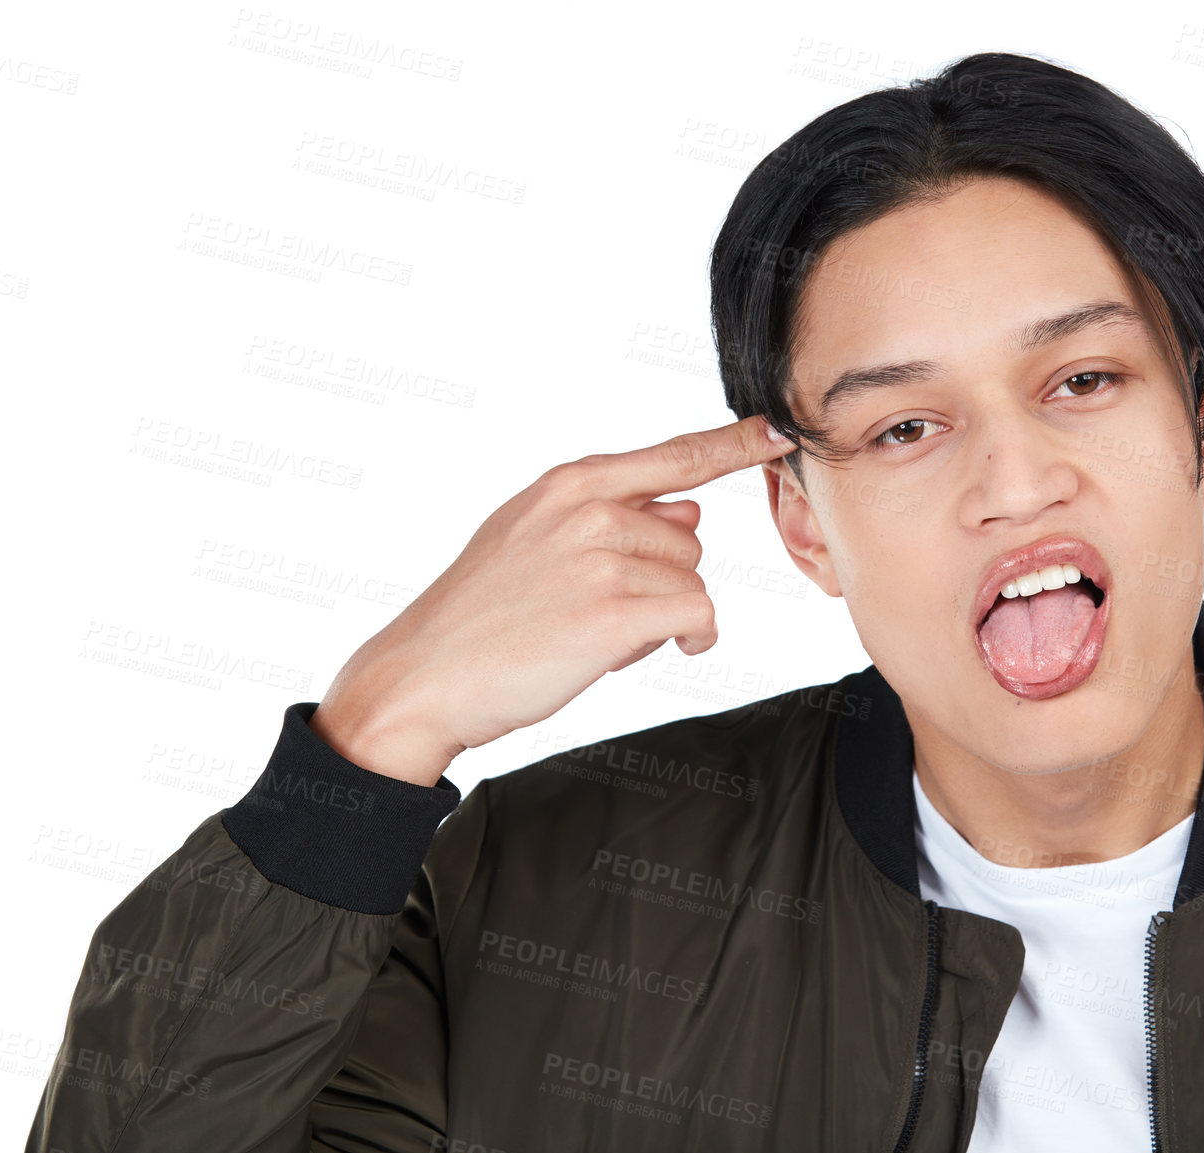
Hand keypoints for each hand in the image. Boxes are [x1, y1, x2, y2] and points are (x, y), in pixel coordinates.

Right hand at [308, 415, 797, 784]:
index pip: (673, 455)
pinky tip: (645, 651)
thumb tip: (690, 506)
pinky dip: (689, 637)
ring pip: (691, 581)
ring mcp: (602, 559)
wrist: (426, 673)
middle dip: (659, 579)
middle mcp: (590, 510)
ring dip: (661, 616)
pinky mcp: (614, 613)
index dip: (732, 444)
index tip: (777, 429)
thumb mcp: (530, 536)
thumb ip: (607, 513)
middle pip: (688, 538)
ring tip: (592, 634)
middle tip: (593, 610)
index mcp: (570, 483)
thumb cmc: (479, 613)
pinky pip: (697, 615)